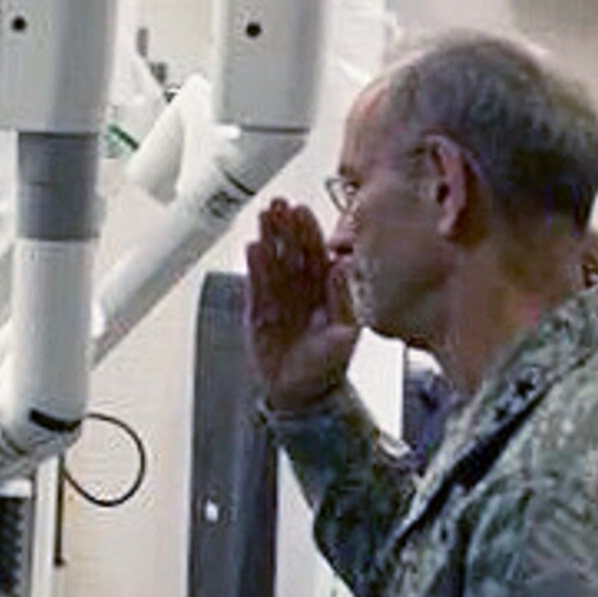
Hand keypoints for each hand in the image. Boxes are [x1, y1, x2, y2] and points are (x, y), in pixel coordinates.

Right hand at [246, 198, 359, 411]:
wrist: (301, 392)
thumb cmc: (327, 364)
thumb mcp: (345, 333)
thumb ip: (345, 301)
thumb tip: (345, 267)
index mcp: (325, 288)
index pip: (315, 252)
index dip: (308, 230)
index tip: (301, 210)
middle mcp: (301, 287)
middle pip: (291, 249)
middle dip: (284, 226)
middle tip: (277, 204)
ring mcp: (279, 297)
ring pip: (273, 261)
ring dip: (268, 237)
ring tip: (263, 216)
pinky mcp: (258, 311)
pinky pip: (256, 284)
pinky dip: (255, 267)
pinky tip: (252, 248)